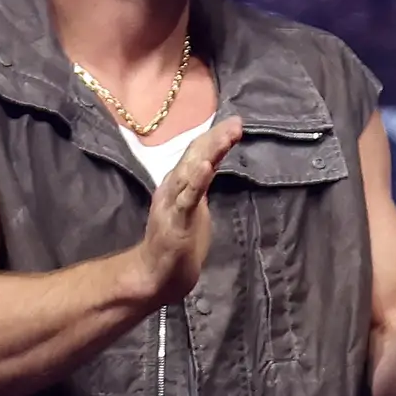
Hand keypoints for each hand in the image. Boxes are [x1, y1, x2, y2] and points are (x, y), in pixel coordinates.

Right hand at [125, 117, 247, 310]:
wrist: (159, 273)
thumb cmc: (180, 240)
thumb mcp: (196, 205)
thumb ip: (202, 183)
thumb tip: (213, 160)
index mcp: (179, 183)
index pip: (198, 154)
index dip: (215, 137)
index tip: (236, 122)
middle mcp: (172, 187)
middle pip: (194, 157)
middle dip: (214, 139)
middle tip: (235, 123)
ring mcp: (173, 204)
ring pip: (190, 173)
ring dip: (206, 154)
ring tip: (223, 137)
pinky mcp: (175, 222)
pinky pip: (187, 199)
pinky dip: (196, 181)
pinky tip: (205, 167)